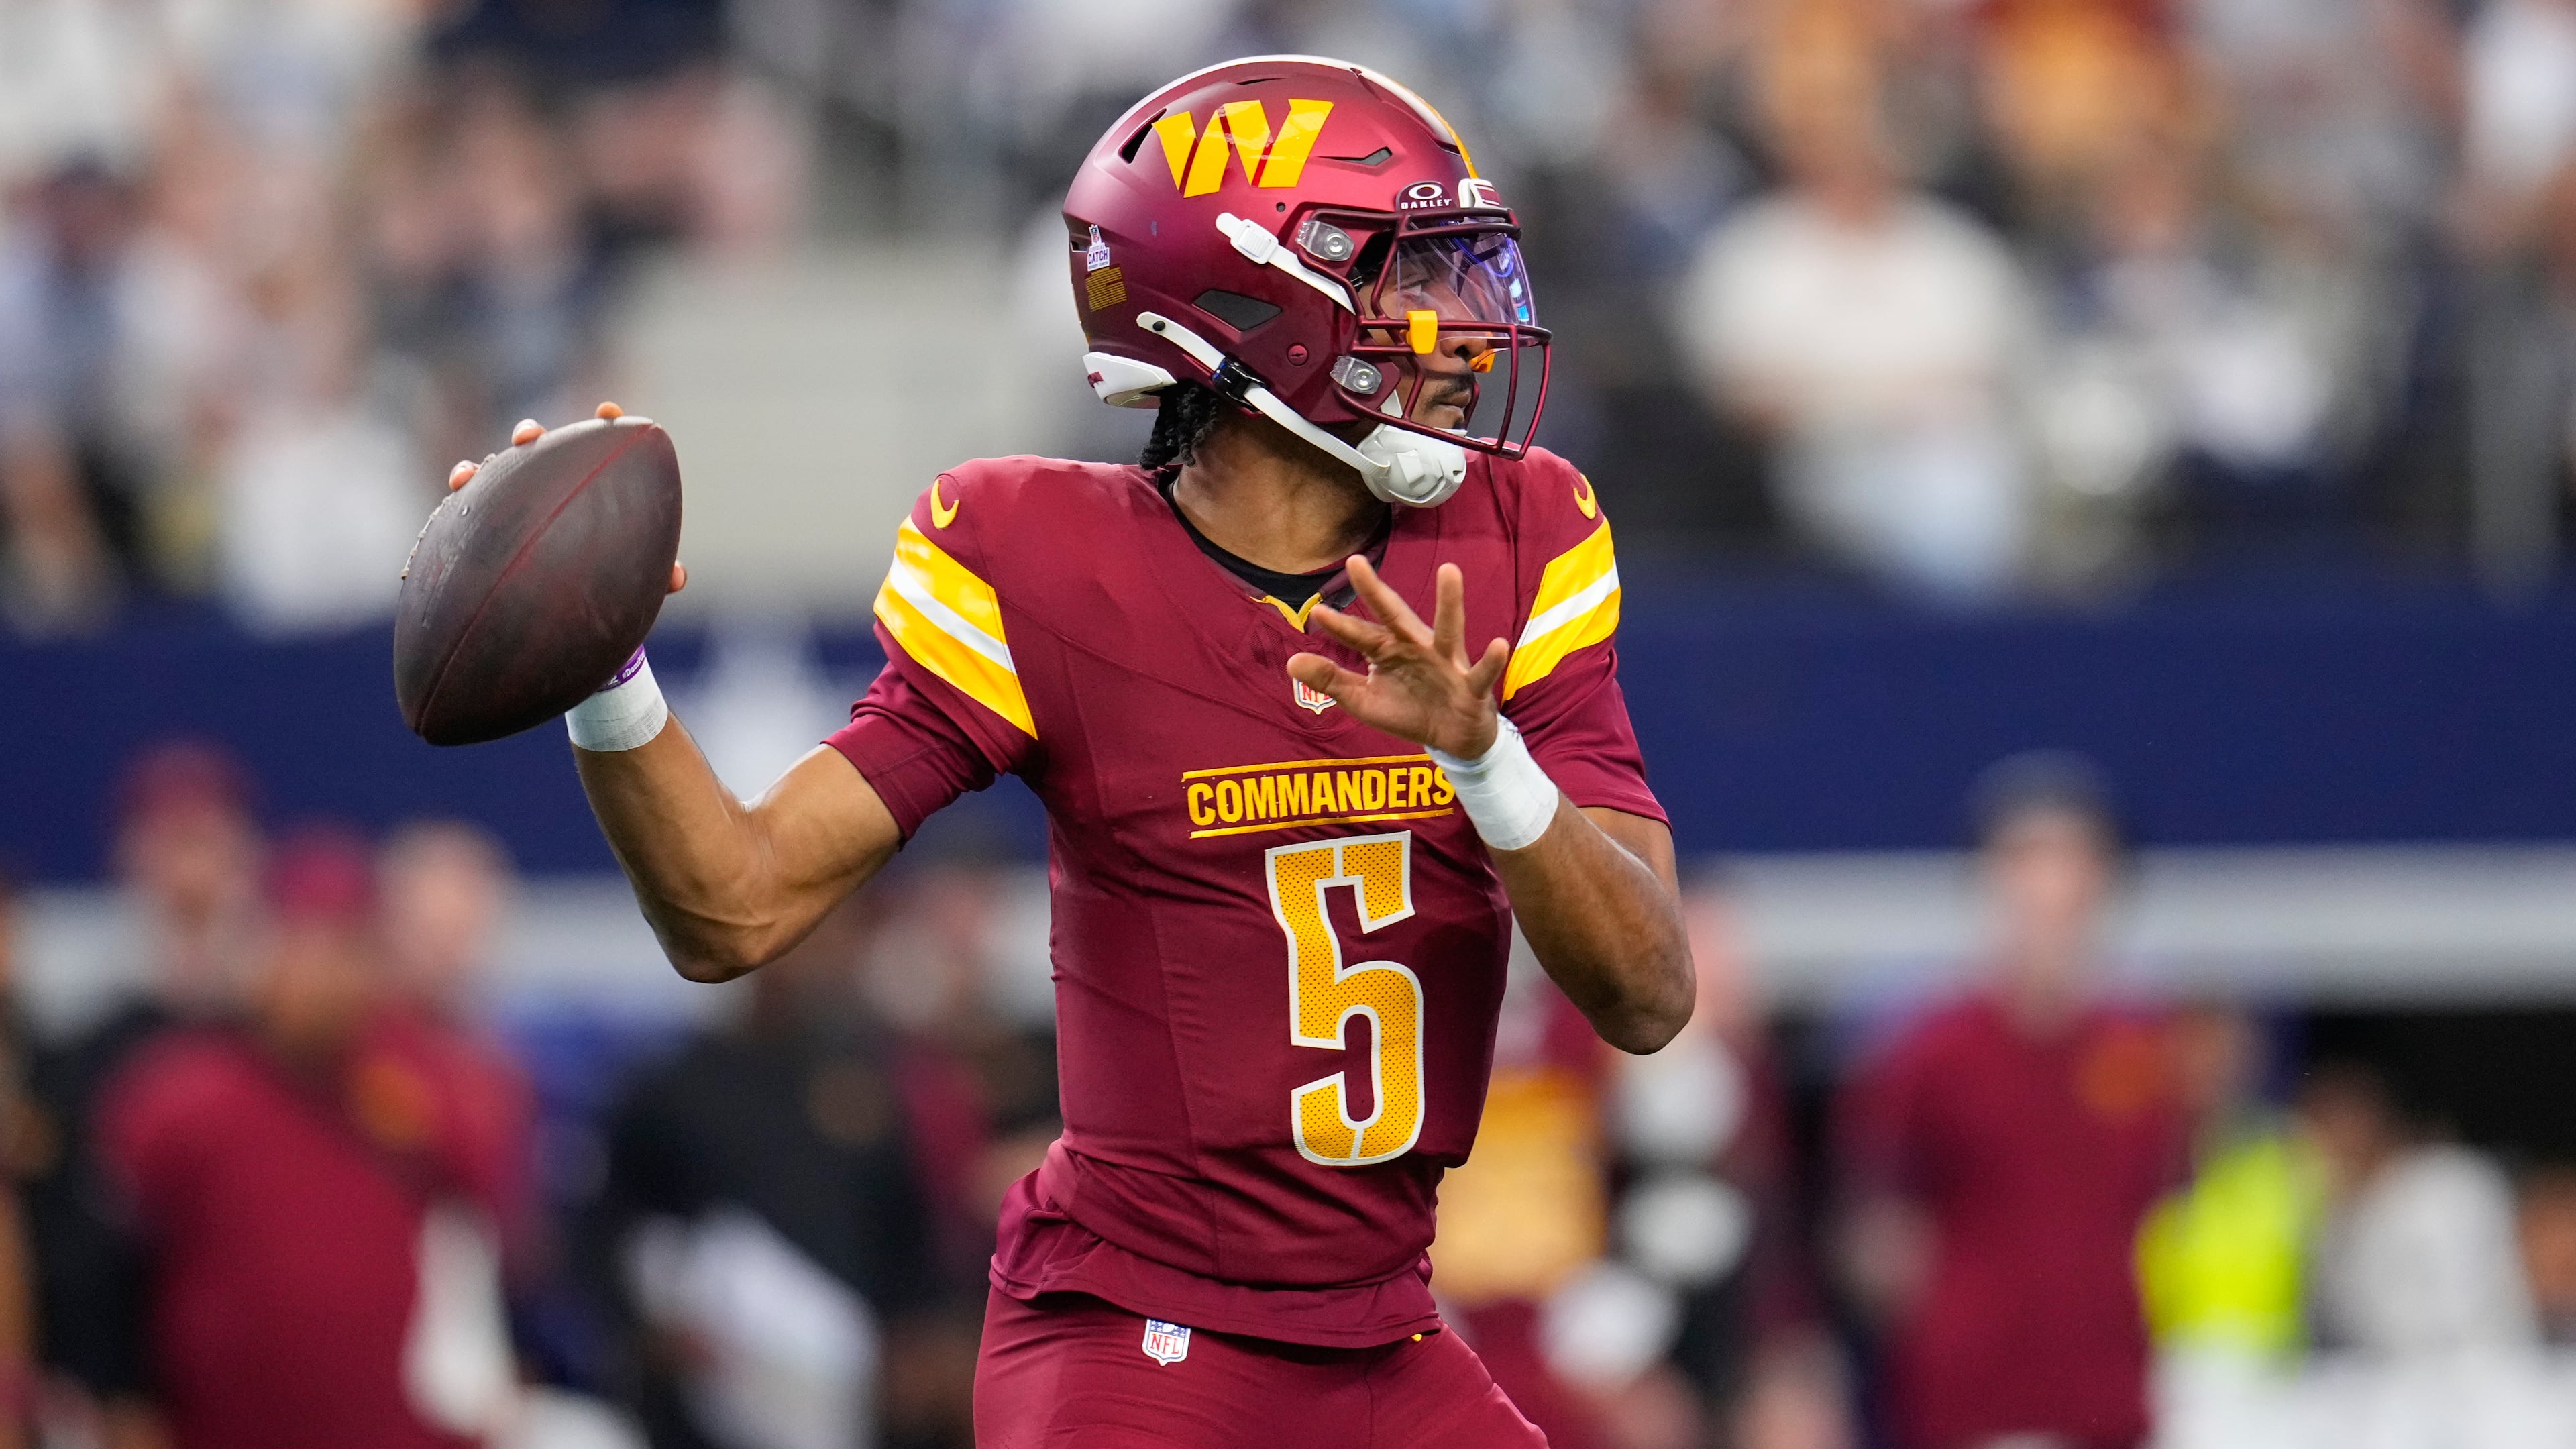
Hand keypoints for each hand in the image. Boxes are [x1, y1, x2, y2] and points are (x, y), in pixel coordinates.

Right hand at [446, 404, 684, 593]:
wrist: (562, 621)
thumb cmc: (605, 592)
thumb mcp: (631, 584)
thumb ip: (654, 576)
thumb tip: (677, 578)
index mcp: (589, 494)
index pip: (597, 448)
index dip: (604, 425)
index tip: (607, 411)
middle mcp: (548, 492)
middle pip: (537, 453)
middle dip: (529, 435)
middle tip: (527, 436)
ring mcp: (514, 508)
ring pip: (497, 476)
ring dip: (484, 467)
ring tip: (471, 471)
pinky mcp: (485, 530)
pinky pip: (467, 509)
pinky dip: (462, 490)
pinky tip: (457, 487)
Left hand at [1287, 556, 1507, 757]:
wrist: (1453, 739)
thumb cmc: (1409, 710)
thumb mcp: (1364, 701)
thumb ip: (1331, 680)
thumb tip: (1290, 662)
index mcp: (1389, 651)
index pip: (1360, 635)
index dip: (1340, 627)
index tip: (1316, 612)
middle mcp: (1417, 648)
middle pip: (1395, 616)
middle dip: (1376, 593)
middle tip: (1355, 563)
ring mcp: (1446, 663)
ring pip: (1448, 629)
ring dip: (1449, 602)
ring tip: (1450, 571)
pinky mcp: (1471, 685)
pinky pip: (1482, 672)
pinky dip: (1491, 660)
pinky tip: (1498, 644)